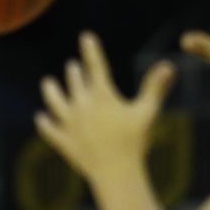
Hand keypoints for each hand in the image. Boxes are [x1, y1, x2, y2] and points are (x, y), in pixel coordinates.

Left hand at [36, 32, 175, 184]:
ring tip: (47, 82)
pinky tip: (41, 118)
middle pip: (74, 83)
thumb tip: (169, 65)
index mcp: (102, 96)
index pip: (95, 65)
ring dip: (51, 91)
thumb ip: (154, 87)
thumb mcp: (147, 112)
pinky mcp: (63, 142)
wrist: (116, 173)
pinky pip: (50, 130)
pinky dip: (45, 124)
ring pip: (55, 102)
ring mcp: (69, 124)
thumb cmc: (135, 142)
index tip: (85, 36)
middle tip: (72, 67)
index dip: (90, 49)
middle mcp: (81, 106)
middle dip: (74, 73)